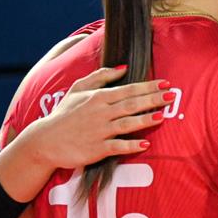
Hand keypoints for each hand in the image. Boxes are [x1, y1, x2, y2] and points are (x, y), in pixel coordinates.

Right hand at [15, 66, 168, 171]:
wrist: (44, 141)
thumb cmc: (64, 114)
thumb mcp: (78, 89)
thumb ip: (101, 76)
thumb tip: (123, 68)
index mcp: (98, 98)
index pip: (128, 90)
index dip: (148, 86)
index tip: (166, 83)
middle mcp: (100, 113)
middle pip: (131, 104)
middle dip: (153, 99)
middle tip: (172, 96)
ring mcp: (99, 131)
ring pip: (126, 124)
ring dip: (145, 120)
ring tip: (162, 116)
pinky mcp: (96, 149)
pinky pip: (117, 146)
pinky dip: (131, 145)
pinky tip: (145, 144)